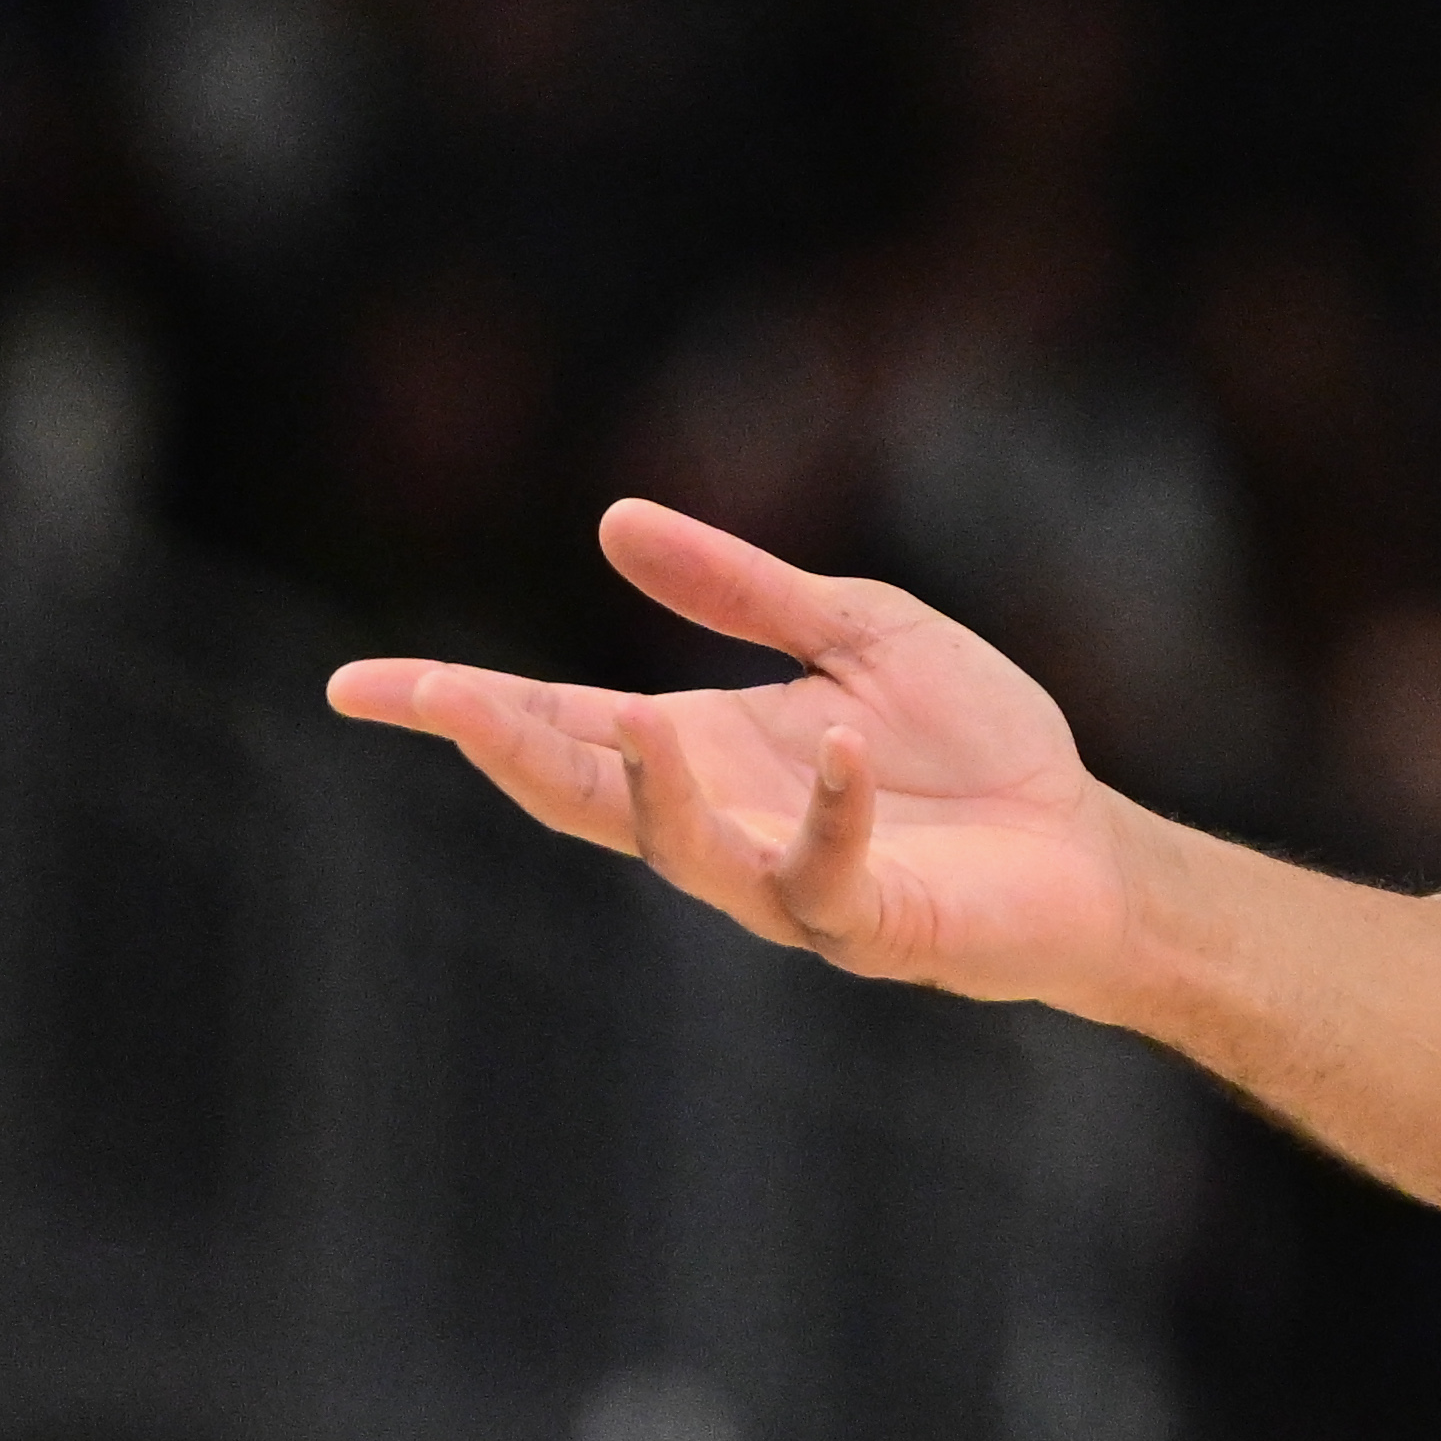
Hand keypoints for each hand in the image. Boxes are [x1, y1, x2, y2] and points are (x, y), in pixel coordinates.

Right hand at [325, 498, 1145, 1006]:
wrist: (1083, 843)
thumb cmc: (972, 744)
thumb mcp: (856, 630)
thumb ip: (741, 588)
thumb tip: (611, 520)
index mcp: (704, 749)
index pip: (557, 725)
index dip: (460, 706)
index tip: (357, 684)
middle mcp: (722, 822)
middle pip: (583, 793)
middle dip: (502, 748)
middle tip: (427, 700)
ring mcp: (786, 881)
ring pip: (683, 853)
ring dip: (655, 793)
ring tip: (636, 722)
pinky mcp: (870, 920)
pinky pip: (827, 876)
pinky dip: (833, 814)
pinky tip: (844, 752)